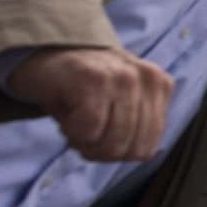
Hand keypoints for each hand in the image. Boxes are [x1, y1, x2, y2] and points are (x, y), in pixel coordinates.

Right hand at [5, 46, 174, 161]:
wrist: (45, 52)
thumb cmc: (82, 87)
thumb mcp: (122, 105)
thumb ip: (139, 127)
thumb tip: (144, 154)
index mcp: (160, 86)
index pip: (147, 148)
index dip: (115, 151)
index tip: (100, 128)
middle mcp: (148, 78)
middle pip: (128, 150)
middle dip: (98, 149)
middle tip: (83, 124)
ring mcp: (123, 77)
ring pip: (110, 144)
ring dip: (83, 140)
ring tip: (76, 114)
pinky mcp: (95, 80)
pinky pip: (87, 131)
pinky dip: (70, 129)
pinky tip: (68, 106)